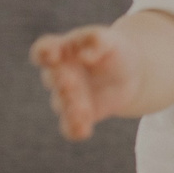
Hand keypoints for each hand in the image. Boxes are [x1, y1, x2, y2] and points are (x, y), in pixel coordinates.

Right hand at [31, 25, 139, 141]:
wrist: (130, 73)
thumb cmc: (113, 50)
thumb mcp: (110, 40)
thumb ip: (97, 41)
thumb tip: (84, 56)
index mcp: (61, 50)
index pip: (43, 50)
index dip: (44, 53)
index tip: (54, 55)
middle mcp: (59, 74)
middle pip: (52, 78)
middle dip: (61, 81)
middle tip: (72, 83)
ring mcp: (67, 96)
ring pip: (61, 104)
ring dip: (70, 107)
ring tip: (84, 111)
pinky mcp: (79, 115)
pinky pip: (69, 126)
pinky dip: (74, 129)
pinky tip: (84, 131)